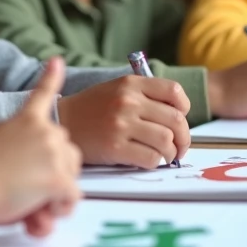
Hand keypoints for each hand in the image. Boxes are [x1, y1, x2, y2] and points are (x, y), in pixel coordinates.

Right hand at [0, 58, 81, 231]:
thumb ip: (16, 153)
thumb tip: (27, 167)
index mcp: (25, 121)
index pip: (42, 94)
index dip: (51, 77)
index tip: (56, 61)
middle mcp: (44, 131)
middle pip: (67, 152)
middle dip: (56, 175)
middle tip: (33, 195)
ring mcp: (53, 152)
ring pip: (72, 175)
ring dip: (57, 194)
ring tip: (33, 205)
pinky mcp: (58, 177)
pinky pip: (72, 198)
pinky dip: (61, 208)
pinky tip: (46, 212)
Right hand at [57, 75, 190, 168]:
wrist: (62, 122)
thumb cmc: (92, 108)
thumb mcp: (116, 89)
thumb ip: (144, 95)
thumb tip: (178, 115)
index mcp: (130, 84)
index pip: (174, 91)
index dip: (184, 108)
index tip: (180, 118)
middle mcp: (128, 102)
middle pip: (176, 121)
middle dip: (184, 138)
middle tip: (180, 146)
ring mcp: (121, 125)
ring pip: (166, 141)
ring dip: (171, 153)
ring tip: (165, 155)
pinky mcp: (115, 148)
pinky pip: (150, 158)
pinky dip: (155, 162)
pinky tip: (149, 160)